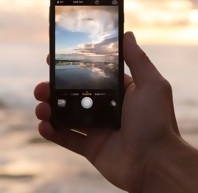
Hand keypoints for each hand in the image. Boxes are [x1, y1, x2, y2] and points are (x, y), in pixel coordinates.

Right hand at [34, 31, 180, 190]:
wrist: (157, 164)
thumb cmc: (158, 122)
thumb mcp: (151, 84)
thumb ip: (137, 59)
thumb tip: (127, 33)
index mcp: (121, 92)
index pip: (92, 75)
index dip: (73, 68)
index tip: (53, 59)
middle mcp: (109, 109)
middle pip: (75, 95)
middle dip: (55, 89)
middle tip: (41, 87)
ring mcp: (100, 129)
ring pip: (67, 115)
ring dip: (50, 110)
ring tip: (40, 107)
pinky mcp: (92, 149)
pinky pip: (68, 139)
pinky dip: (53, 133)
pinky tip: (43, 126)